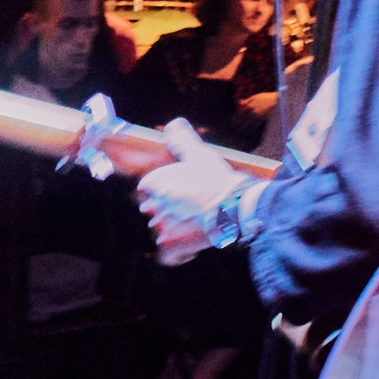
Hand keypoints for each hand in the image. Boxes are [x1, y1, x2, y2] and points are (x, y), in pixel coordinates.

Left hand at [138, 126, 253, 268]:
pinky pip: (167, 254)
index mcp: (157, 183)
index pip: (145, 186)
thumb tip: (173, 124)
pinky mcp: (176, 245)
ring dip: (171, 228)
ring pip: (160, 230)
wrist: (233, 207)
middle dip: (163, 208)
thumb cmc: (216, 179)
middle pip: (151, 208)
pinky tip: (187, 249)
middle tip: (184, 205)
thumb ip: (182, 139)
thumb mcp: (199, 153)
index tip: (172, 187)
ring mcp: (165, 226)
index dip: (157, 187)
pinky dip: (176, 254)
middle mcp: (156, 206)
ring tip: (190, 224)